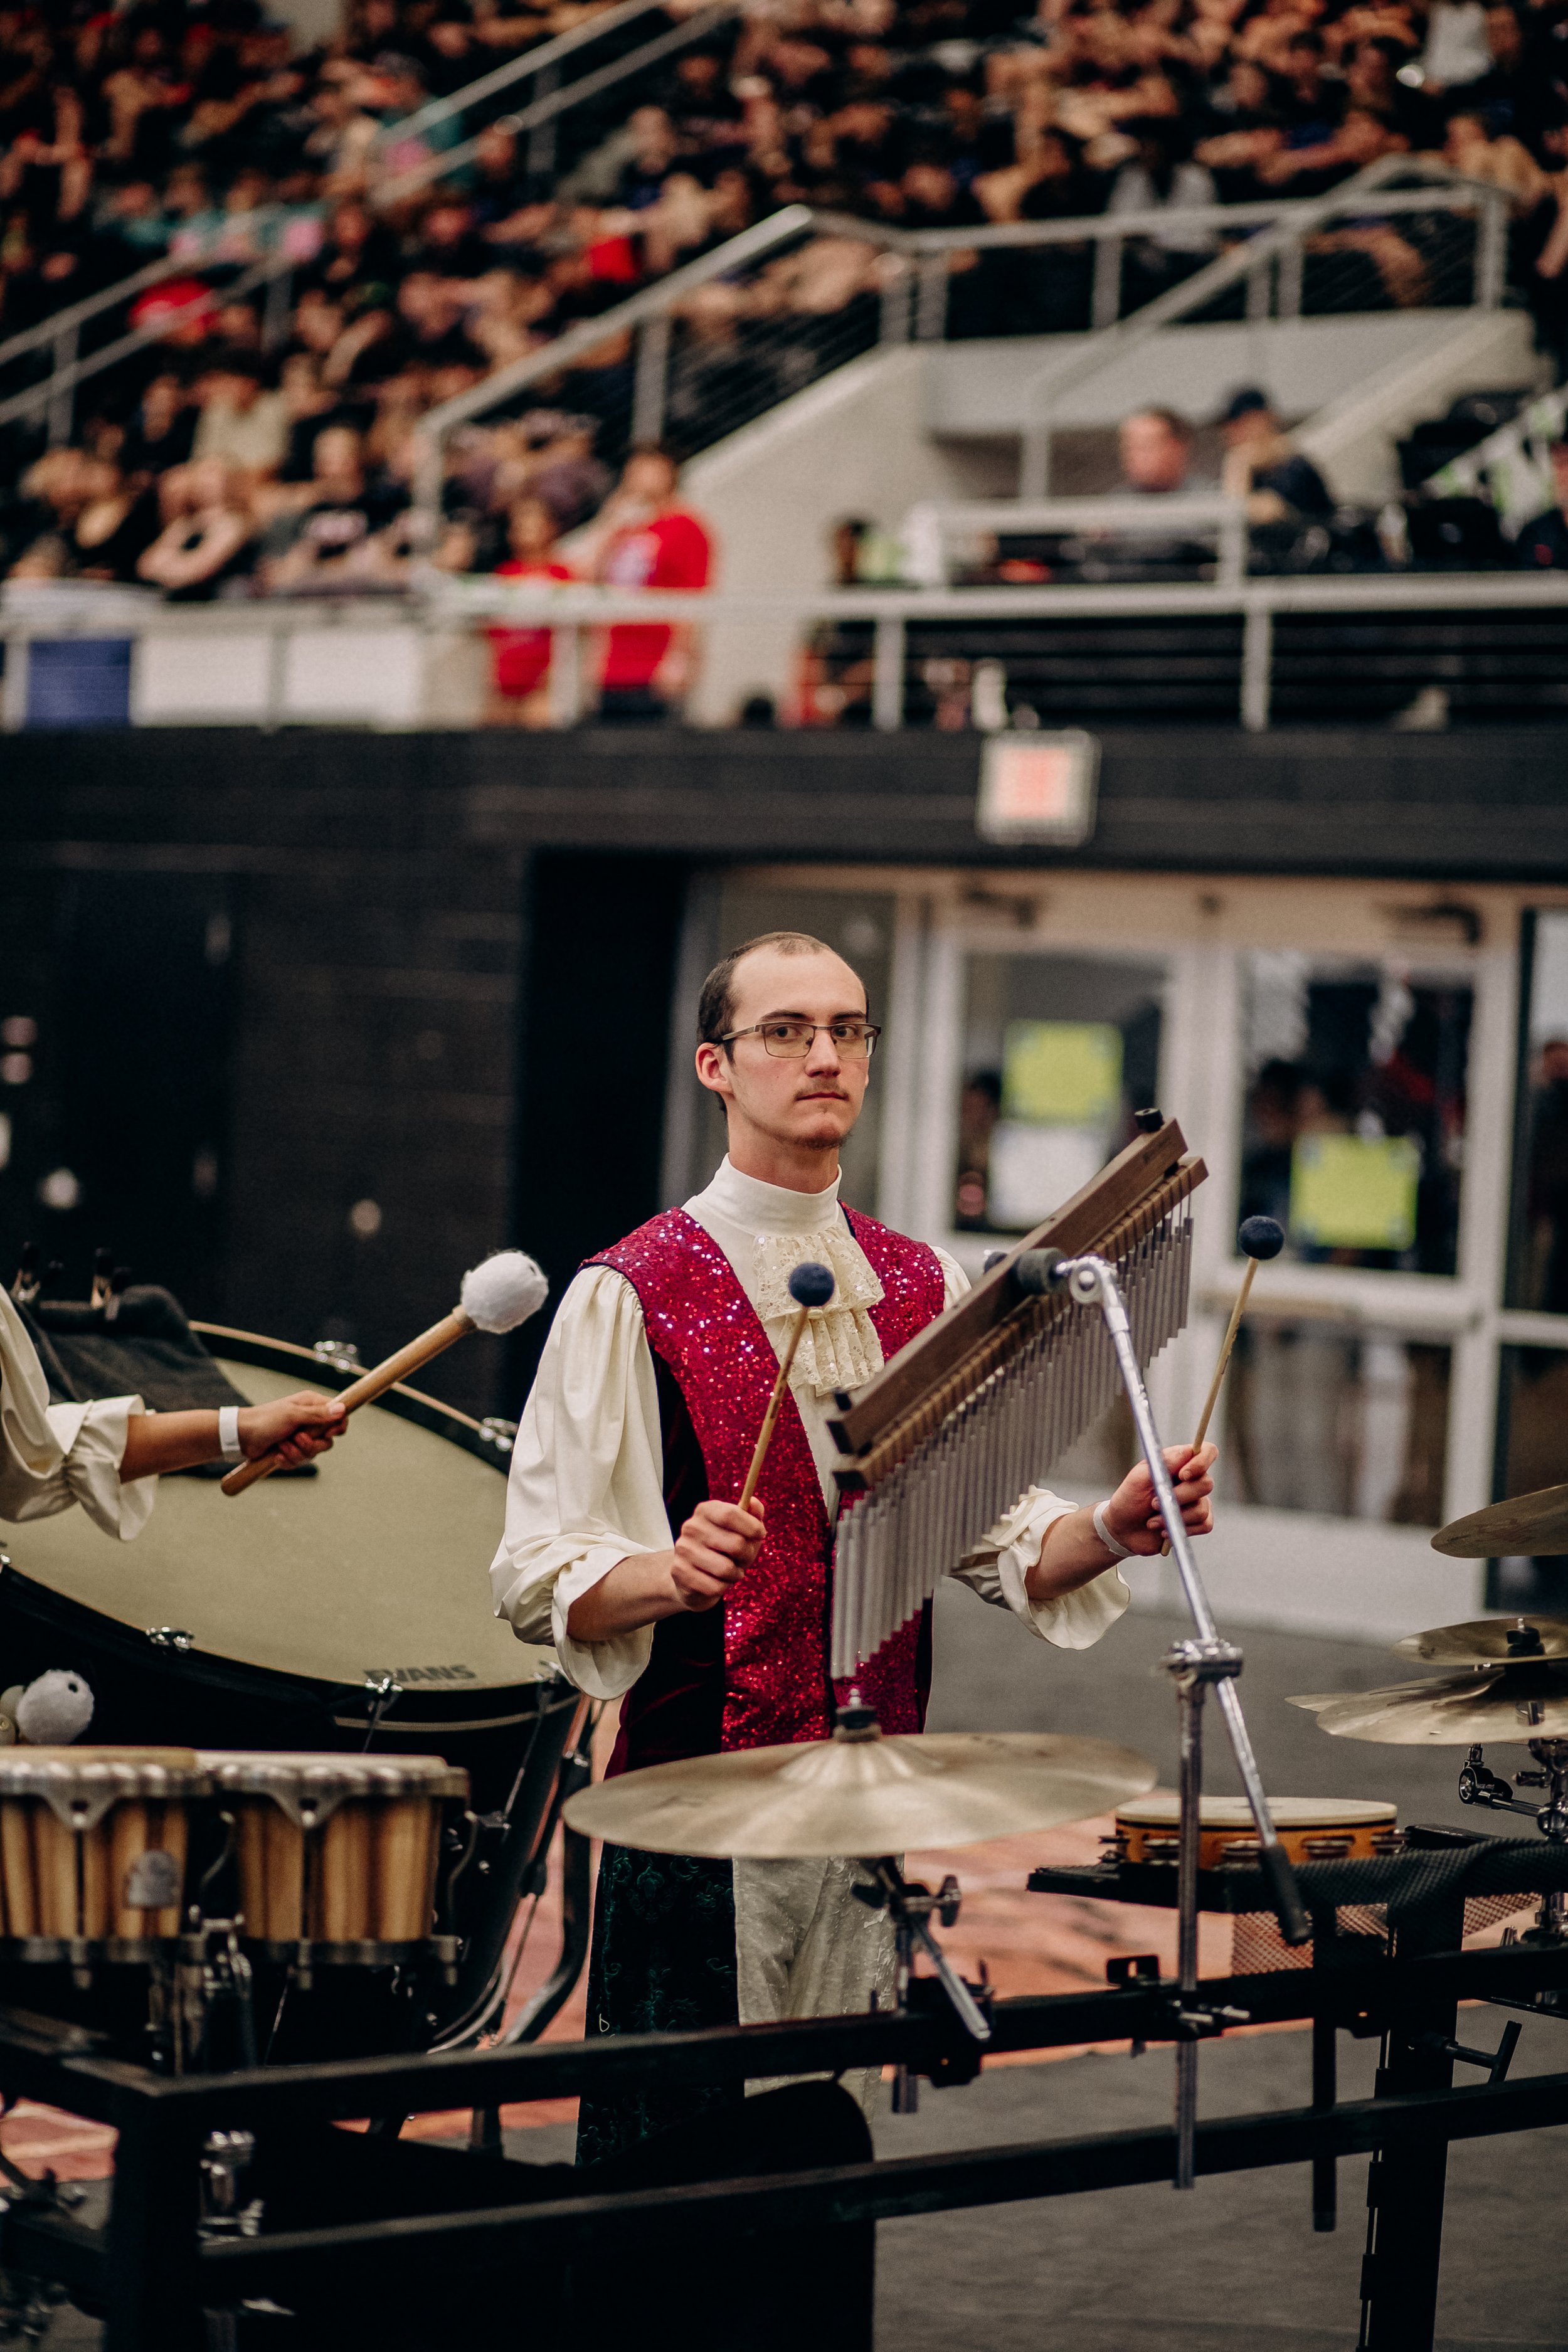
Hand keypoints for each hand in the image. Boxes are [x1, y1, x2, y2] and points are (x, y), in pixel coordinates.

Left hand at [237, 1391, 347, 1467]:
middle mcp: (309, 1420)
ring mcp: (301, 1436)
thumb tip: (342, 1409)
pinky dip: (288, 1460)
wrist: (241, 1437)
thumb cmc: (265, 1420)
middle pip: (327, 1440)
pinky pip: (300, 1461)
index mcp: (312, 1405)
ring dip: (296, 1453)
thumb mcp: (292, 1415)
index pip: (338, 1415)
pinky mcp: (292, 1450)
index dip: (338, 1426)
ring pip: (314, 1453)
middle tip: (297, 1438)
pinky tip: (276, 1454)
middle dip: (312, 1445)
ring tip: (281, 1445)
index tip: (329, 1433)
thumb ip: (318, 1414)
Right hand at [669, 1497, 765, 1611]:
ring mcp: (683, 1549)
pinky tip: (717, 1581)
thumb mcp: (742, 1530)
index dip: (752, 1527)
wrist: (694, 1575)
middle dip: (747, 1555)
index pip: (731, 1514)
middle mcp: (691, 1527)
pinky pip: (715, 1586)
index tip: (761, 1534)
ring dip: (735, 1574)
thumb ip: (752, 1515)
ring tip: (731, 1571)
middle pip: (735, 1543)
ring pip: (726, 1568)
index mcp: (705, 1510)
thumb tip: (754, 1502)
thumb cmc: (725, 1549)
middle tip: (743, 1558)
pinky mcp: (679, 1572)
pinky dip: (723, 1587)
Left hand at [1101, 1444, 1216, 1555]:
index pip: (1207, 1452)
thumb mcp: (1139, 1477)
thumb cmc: (1129, 1498)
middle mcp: (1192, 1480)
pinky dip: (1183, 1529)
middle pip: (1206, 1484)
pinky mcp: (1197, 1522)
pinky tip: (1164, 1530)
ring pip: (1202, 1508)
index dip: (1201, 1462)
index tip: (1182, 1475)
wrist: (1123, 1528)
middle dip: (1180, 1496)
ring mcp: (1196, 1501)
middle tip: (1153, 1503)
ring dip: (1174, 1516)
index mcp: (1179, 1462)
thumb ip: (1164, 1463)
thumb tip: (1189, 1451)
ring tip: (1152, 1520)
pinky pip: (1205, 1524)